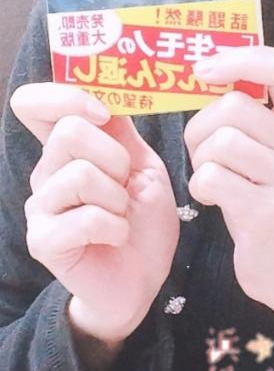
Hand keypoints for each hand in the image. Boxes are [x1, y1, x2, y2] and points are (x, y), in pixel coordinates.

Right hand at [10, 83, 179, 342]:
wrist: (143, 278)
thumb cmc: (142, 220)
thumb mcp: (142, 165)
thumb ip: (122, 130)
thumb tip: (107, 92)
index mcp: (66, 150)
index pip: (32, 103)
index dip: (65, 96)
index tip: (104, 113)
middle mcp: (46, 173)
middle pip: (68, 131)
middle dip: (114, 156)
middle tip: (125, 185)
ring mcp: (40, 207)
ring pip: (79, 174)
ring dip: (117, 196)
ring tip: (122, 214)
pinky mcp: (44, 241)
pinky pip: (85, 217)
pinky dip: (115, 227)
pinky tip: (117, 237)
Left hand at [184, 46, 273, 311]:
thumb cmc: (262, 199)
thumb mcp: (266, 152)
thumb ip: (247, 115)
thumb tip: (201, 69)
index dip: (241, 59)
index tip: (204, 70)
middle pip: (234, 107)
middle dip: (200, 127)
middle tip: (203, 152)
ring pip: (221, 142)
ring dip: (200, 159)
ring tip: (212, 178)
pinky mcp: (269, 213)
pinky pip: (212, 178)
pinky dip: (200, 187)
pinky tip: (213, 199)